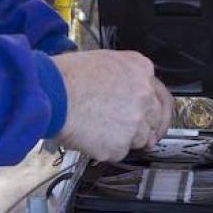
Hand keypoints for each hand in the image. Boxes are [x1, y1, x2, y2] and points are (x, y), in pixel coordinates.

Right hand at [51, 50, 173, 161]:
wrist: (53, 94)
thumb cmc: (67, 76)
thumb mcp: (103, 60)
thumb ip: (124, 75)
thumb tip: (124, 88)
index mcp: (141, 70)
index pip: (159, 94)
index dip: (154, 109)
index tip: (154, 119)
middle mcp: (144, 96)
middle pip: (154, 119)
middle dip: (143, 126)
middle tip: (127, 131)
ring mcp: (135, 122)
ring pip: (139, 138)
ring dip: (123, 138)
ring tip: (98, 129)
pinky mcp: (121, 145)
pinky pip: (118, 152)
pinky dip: (106, 149)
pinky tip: (90, 136)